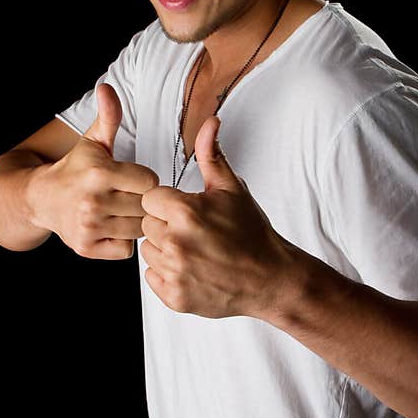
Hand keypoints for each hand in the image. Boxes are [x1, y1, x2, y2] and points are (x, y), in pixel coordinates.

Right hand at [30, 84, 158, 258]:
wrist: (41, 199)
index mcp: (99, 172)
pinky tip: (111, 228)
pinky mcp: (87, 247)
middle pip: (145, 207)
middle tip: (126, 197)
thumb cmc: (74, 169)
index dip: (144, 180)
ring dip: (134, 222)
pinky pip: (125, 249)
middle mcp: (93, 201)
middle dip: (140, 202)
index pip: (150, 181)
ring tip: (120, 212)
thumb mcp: (92, 142)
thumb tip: (107, 88)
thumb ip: (108, 117)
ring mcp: (89, 227)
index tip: (132, 179)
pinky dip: (122, 242)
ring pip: (138, 229)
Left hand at [140, 115, 295, 317]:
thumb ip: (211, 155)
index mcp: (186, 212)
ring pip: (148, 250)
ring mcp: (175, 272)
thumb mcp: (232, 189)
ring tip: (194, 250)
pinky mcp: (174, 296)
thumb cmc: (251, 232)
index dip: (168, 203)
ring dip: (164, 249)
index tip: (187, 210)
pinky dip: (167, 274)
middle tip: (194, 232)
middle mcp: (176, 242)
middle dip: (166, 225)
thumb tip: (209, 120)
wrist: (270, 279)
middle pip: (147, 224)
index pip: (150, 198)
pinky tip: (191, 268)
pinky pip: (151, 276)